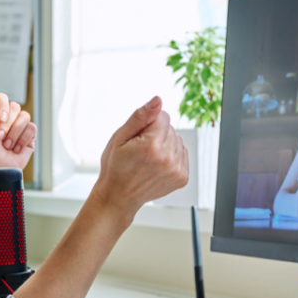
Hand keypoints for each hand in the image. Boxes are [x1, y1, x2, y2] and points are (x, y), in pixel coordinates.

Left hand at [0, 79, 36, 169]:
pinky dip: (23, 140)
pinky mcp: (29, 136)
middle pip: (15, 107)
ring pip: (25, 117)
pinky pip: (32, 128)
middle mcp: (7, 117)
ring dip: (14, 134)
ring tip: (7, 145)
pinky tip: (16, 149)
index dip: (2, 108)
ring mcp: (19, 126)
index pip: (3, 97)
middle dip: (7, 125)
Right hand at [90, 97, 188, 221]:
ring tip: (149, 158)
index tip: (137, 137)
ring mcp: (176, 170)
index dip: (148, 124)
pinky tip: (157, 165)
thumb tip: (158, 101)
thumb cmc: (115, 166)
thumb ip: (140, 116)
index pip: (163, 116)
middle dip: (157, 134)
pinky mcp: (182, 178)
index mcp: (151, 146)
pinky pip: (182, 154)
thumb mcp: (120, 137)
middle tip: (141, 150)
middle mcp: (167, 158)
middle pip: (171, 128)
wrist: (119, 196)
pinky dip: (172, 156)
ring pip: (177, 141)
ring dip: (165, 145)